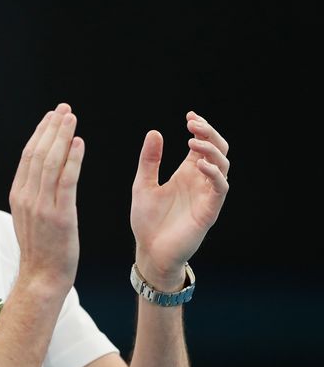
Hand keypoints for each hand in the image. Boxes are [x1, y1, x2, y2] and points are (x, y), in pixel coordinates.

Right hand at [9, 103, 84, 290]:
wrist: (42, 277)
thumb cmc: (41, 249)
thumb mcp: (29, 217)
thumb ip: (34, 194)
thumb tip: (43, 173)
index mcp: (18, 195)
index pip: (28, 156)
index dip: (40, 133)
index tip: (52, 117)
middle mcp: (27, 197)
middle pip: (38, 153)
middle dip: (51, 128)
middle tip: (64, 109)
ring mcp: (42, 206)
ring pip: (50, 163)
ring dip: (62, 137)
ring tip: (71, 119)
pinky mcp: (59, 216)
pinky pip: (66, 181)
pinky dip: (72, 160)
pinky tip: (79, 144)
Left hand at [131, 111, 229, 289]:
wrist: (150, 251)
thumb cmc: (147, 220)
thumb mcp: (143, 184)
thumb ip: (149, 160)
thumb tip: (154, 132)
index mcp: (186, 173)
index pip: (201, 145)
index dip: (201, 128)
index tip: (190, 116)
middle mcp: (200, 181)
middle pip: (217, 150)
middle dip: (209, 134)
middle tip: (194, 124)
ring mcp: (206, 195)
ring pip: (222, 166)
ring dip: (211, 151)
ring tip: (193, 142)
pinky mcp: (209, 210)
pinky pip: (220, 188)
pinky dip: (214, 174)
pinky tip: (200, 164)